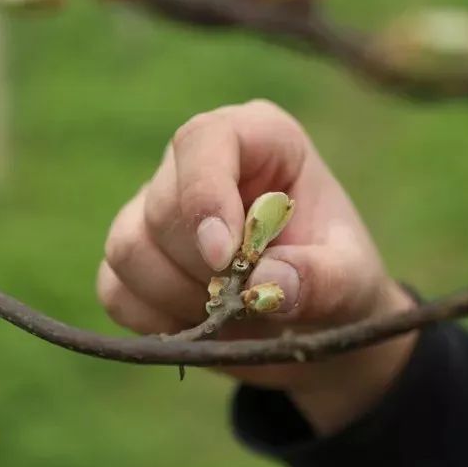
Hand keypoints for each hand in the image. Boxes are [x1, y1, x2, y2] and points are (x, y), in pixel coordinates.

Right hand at [98, 100, 417, 433]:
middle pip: (163, 206)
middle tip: (251, 299)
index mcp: (259, 140)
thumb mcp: (353, 282)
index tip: (225, 257)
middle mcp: (200, 164)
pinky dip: (156, 321)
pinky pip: (115, 289)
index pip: (204, 139)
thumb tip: (265, 285)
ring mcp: (158, 209)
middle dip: (205, 269)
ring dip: (179, 298)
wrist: (313, 327)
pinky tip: (200, 324)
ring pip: (128, 247)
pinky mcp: (135, 259)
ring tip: (232, 313)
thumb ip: (322, 279)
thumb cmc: (340, 283)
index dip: (204, 195)